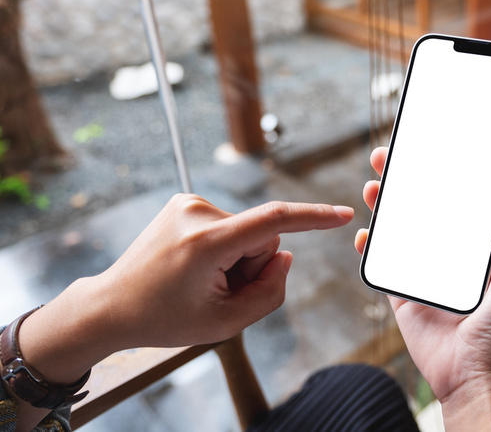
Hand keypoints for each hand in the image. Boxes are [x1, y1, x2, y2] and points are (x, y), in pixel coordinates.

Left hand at [18, 196, 353, 384]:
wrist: (111, 305)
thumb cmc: (164, 318)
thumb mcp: (225, 322)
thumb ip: (270, 291)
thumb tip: (284, 255)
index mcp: (207, 243)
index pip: (274, 221)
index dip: (314, 218)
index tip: (343, 214)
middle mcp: (197, 212)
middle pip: (261, 237)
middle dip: (252, 265)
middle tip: (219, 290)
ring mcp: (188, 203)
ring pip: (245, 231)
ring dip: (236, 258)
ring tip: (201, 279)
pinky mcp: (185, 203)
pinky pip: (228, 225)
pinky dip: (223, 247)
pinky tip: (195, 266)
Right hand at [355, 147, 490, 429]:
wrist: (477, 377)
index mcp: (481, 248)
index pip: (457, 201)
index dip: (442, 174)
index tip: (428, 148)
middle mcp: (451, 257)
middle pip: (422, 210)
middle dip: (404, 183)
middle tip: (387, 157)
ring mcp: (425, 274)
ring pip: (399, 232)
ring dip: (384, 208)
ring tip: (373, 185)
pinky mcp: (403, 294)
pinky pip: (383, 266)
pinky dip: (370, 248)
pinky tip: (365, 233)